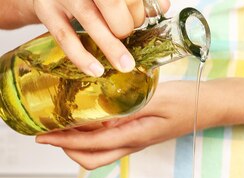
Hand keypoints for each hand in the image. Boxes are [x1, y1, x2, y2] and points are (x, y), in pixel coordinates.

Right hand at [31, 0, 169, 75]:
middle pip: (110, 2)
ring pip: (89, 19)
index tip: (140, 21)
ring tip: (125, 65)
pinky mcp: (46, 11)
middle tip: (127, 35)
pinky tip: (96, 70)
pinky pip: (65, 37)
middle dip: (125, 24)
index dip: (137, 8)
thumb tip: (163, 8)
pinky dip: (82, 56)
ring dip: (111, 46)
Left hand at [36, 80, 216, 168]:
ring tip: (60, 128)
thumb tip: (101, 112)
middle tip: (48, 135)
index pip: (93, 144)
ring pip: (99, 154)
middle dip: (68, 150)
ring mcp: (134, 142)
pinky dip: (91, 136)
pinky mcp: (137, 135)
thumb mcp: (157, 99)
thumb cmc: (187, 102)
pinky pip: (109, 142)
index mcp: (135, 137)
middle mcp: (132, 144)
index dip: (66, 142)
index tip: (45, 138)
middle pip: (92, 160)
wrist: (208, 108)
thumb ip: (129, 107)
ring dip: (77, 145)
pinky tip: (85, 120)